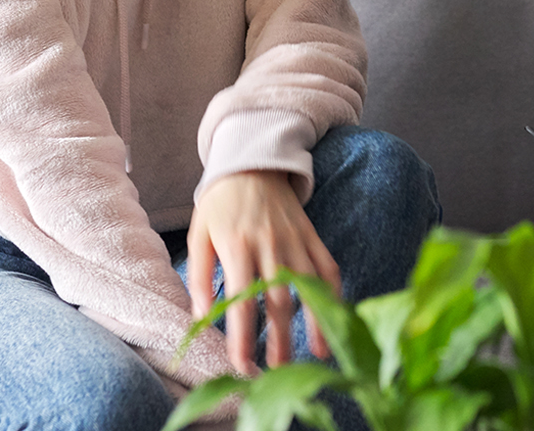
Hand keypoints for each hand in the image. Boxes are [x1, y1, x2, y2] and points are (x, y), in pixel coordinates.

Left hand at [187, 171, 340, 370]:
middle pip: (279, 300)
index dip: (242, 336)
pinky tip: (335, 319)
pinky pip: (328, 267)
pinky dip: (334, 294)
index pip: (241, 300)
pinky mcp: (312, 235)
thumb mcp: (198, 235)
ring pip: (308, 287)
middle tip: (277, 371)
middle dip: (279, 339)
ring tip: (315, 356)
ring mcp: (295, 239)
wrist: (252, 162)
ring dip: (313, 324)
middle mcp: (270, 244)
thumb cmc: (220, 204)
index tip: (242, 365)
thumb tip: (201, 316)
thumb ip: (199, 276)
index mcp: (237, 245)